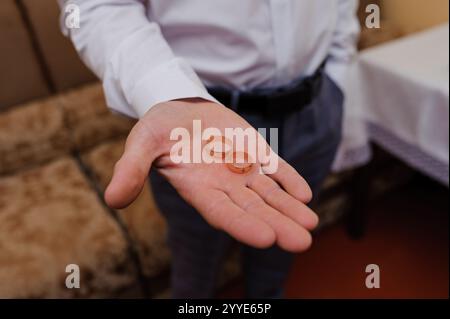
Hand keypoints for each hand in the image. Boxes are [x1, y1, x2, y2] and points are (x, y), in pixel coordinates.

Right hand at [105, 98, 317, 251]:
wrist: (181, 108)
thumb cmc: (159, 127)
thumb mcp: (141, 141)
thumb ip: (130, 169)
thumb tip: (112, 199)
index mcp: (197, 188)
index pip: (221, 212)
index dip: (242, 225)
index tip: (265, 239)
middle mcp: (223, 185)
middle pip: (253, 210)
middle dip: (277, 225)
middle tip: (301, 243)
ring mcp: (242, 170)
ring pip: (269, 195)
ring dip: (290, 209)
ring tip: (310, 225)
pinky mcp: (255, 153)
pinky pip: (276, 168)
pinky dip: (290, 179)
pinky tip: (305, 193)